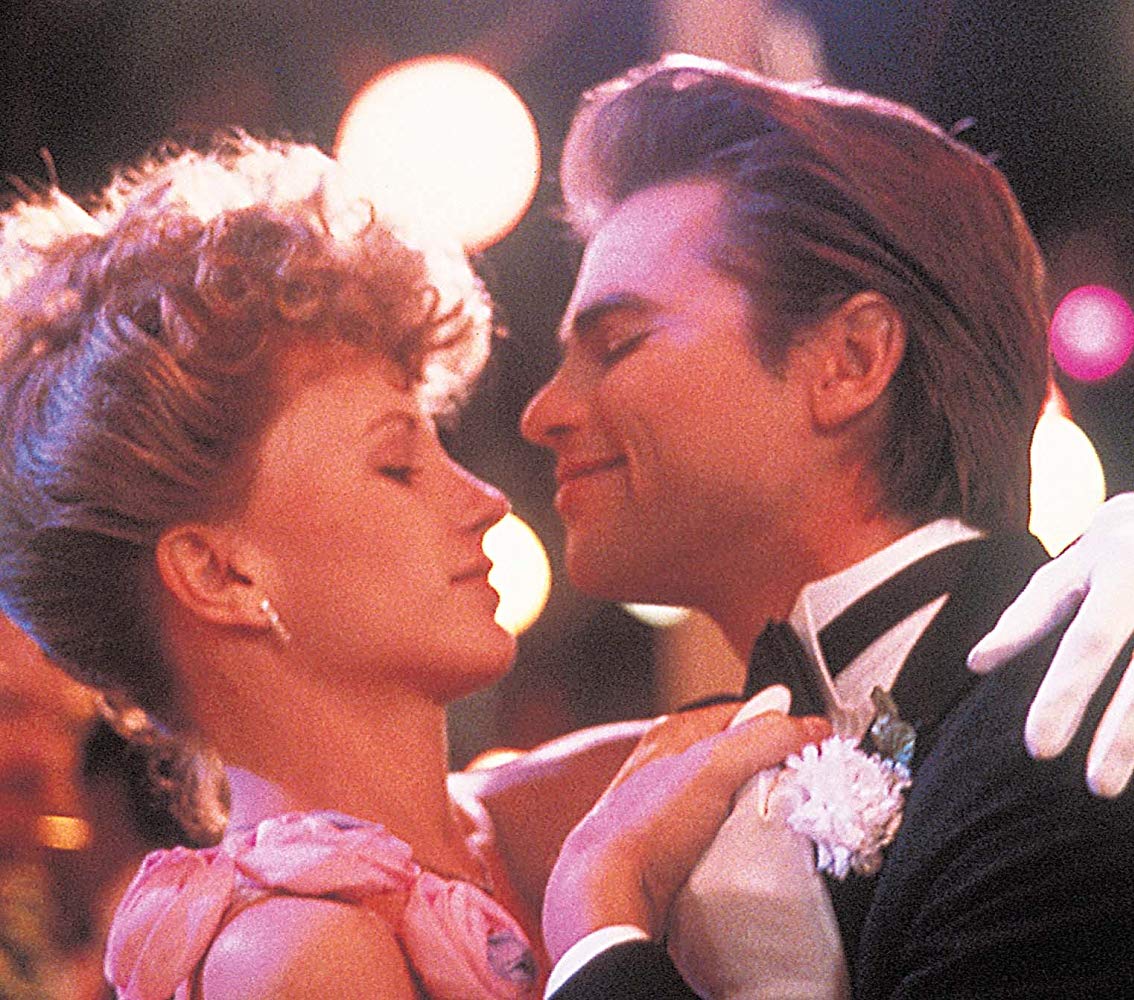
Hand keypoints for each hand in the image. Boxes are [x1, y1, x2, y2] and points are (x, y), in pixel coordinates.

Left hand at [540, 704, 829, 961]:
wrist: (605, 896)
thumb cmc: (645, 828)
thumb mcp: (714, 766)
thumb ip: (763, 737)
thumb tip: (808, 724)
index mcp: (674, 733)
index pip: (744, 715)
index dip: (780, 730)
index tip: (810, 751)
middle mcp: (667, 765)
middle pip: (738, 760)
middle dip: (769, 776)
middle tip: (795, 794)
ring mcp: (667, 808)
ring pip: (728, 801)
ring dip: (754, 814)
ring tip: (772, 829)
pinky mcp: (669, 847)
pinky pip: (716, 837)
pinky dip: (735, 844)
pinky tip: (743, 856)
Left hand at [968, 493, 1133, 796]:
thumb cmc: (1121, 547)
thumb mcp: (1074, 566)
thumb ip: (1030, 614)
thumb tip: (976, 663)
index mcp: (1119, 567)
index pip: (1088, 642)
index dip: (1065, 695)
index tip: (1037, 750)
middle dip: (1123, 734)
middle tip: (1095, 787)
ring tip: (1112, 788)